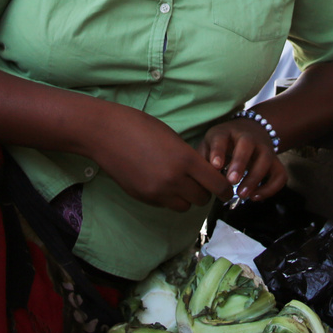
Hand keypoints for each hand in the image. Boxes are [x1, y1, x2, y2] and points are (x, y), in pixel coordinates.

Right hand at [92, 107, 230, 212]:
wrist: (105, 133)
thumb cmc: (139, 126)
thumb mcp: (172, 137)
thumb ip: (189, 158)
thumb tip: (203, 173)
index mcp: (185, 159)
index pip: (217, 185)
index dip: (225, 189)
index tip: (227, 190)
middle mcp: (173, 179)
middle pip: (202, 199)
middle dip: (205, 192)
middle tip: (202, 183)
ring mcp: (157, 191)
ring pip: (185, 206)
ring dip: (187, 197)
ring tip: (181, 183)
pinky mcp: (143, 197)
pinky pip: (165, 204)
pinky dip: (169, 198)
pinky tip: (162, 182)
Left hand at [199, 117, 286, 202]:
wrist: (251, 130)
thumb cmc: (224, 143)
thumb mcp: (210, 143)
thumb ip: (203, 157)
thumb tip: (201, 177)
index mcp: (226, 132)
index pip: (221, 137)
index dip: (218, 151)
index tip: (215, 166)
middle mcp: (248, 137)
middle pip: (247, 145)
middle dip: (240, 163)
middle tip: (231, 181)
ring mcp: (264, 148)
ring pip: (266, 159)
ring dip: (255, 178)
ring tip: (242, 195)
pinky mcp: (275, 161)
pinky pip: (280, 174)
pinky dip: (271, 188)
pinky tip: (255, 197)